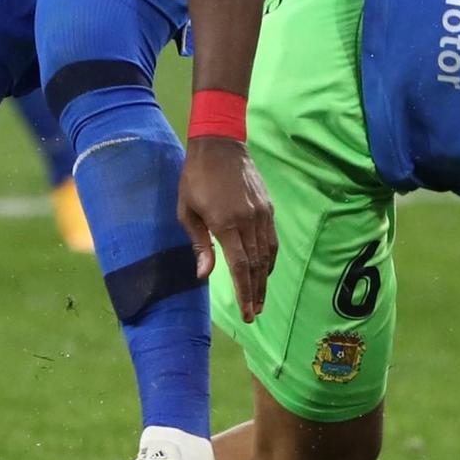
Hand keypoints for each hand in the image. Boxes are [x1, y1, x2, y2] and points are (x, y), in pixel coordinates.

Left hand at [177, 137, 275, 322]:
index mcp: (226, 223)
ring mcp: (261, 214)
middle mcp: (248, 221)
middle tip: (254, 313)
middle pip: (257, 265)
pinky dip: (269, 258)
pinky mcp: (268, 207)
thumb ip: (199, 245)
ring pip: (267, 254)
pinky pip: (272, 239)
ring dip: (264, 279)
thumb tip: (204, 275)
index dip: (244, 293)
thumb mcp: (187, 211)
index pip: (240, 266)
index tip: (246, 313)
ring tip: (260, 298)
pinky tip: (264, 270)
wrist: (220, 145)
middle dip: (256, 292)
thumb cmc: (195, 178)